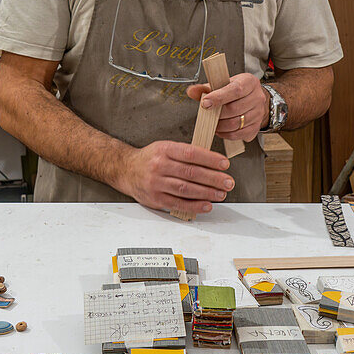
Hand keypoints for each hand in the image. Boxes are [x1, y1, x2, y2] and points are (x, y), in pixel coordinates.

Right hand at [120, 141, 234, 215]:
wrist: (125, 169)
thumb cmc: (150, 158)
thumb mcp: (165, 147)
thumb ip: (185, 153)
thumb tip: (212, 161)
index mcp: (164, 149)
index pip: (191, 154)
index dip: (210, 159)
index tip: (224, 164)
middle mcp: (159, 166)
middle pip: (191, 173)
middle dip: (213, 178)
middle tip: (228, 182)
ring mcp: (156, 183)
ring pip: (186, 189)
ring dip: (207, 193)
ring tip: (221, 194)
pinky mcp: (155, 199)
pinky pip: (178, 203)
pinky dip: (195, 206)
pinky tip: (207, 205)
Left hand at [187, 72, 268, 141]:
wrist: (254, 99)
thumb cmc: (237, 91)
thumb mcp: (223, 84)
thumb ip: (206, 88)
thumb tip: (191, 91)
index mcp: (249, 82)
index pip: (235, 90)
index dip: (218, 97)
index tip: (205, 103)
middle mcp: (257, 97)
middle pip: (234, 109)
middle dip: (217, 114)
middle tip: (208, 113)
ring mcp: (258, 113)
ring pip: (236, 124)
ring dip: (220, 125)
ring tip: (213, 122)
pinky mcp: (256, 127)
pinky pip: (238, 134)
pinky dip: (225, 134)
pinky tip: (220, 129)